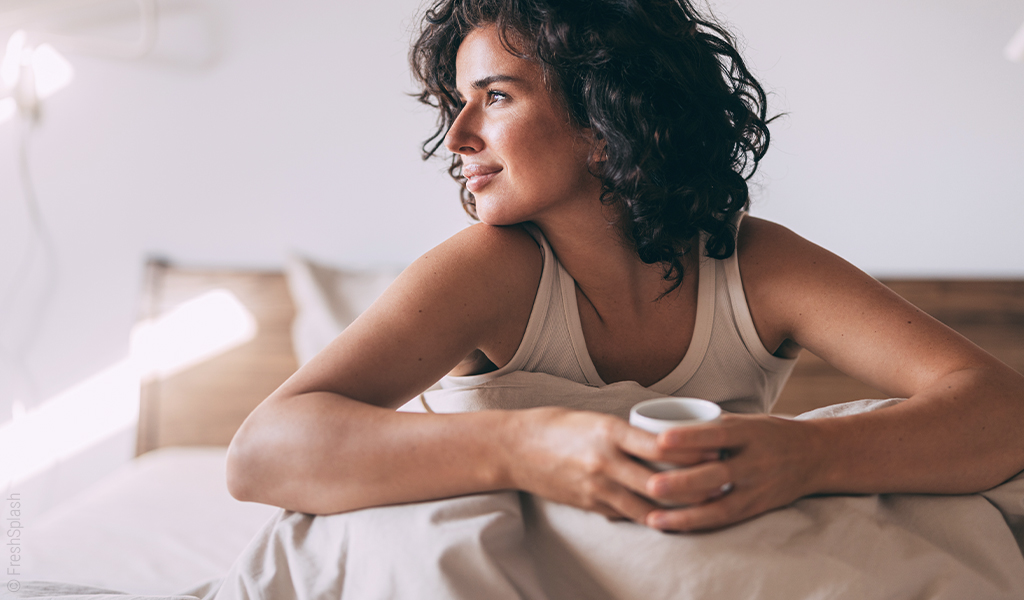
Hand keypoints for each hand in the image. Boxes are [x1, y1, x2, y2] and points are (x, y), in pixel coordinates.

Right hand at [503, 407, 716, 522]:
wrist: (514, 448)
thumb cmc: (557, 426)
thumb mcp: (594, 419)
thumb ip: (626, 432)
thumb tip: (665, 441)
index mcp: (609, 431)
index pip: (660, 445)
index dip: (692, 452)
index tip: (716, 450)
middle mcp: (605, 461)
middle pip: (661, 481)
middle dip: (694, 486)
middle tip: (721, 484)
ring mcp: (597, 487)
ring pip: (648, 506)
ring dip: (678, 509)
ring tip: (704, 506)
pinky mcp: (590, 504)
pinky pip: (628, 514)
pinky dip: (650, 516)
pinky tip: (670, 517)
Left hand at [641, 414, 822, 531]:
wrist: (816, 456)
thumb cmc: (768, 434)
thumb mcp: (745, 421)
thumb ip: (710, 425)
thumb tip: (661, 422)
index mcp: (750, 433)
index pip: (717, 434)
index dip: (690, 437)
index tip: (660, 440)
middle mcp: (756, 462)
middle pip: (718, 474)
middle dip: (683, 483)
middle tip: (650, 485)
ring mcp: (758, 488)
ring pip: (721, 506)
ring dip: (686, 515)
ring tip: (654, 519)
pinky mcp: (758, 508)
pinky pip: (726, 520)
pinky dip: (699, 525)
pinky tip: (673, 529)